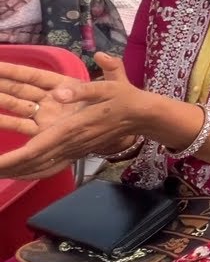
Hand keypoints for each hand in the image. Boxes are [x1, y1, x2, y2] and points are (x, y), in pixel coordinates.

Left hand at [0, 54, 146, 179]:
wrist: (143, 116)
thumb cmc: (124, 98)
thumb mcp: (108, 86)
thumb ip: (83, 89)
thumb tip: (59, 92)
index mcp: (72, 129)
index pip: (37, 149)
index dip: (13, 159)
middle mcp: (70, 144)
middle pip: (32, 163)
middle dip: (8, 168)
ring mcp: (73, 151)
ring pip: (40, 168)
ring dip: (17, 173)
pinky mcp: (76, 152)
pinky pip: (50, 168)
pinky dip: (32, 174)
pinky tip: (20, 174)